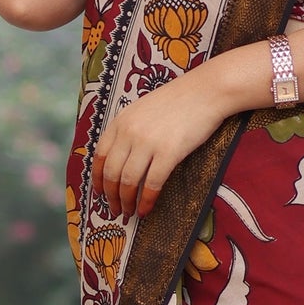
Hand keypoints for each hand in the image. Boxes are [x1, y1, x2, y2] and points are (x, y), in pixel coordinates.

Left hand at [93, 70, 229, 219]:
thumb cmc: (178, 101)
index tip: (99, 193)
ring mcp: (148, 142)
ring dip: (127, 202)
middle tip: (114, 210)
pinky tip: (146, 210)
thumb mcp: (142, 110)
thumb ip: (128, 130)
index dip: (97, 179)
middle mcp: (129, 132)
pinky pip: (152, 184)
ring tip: (129, 213)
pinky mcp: (169, 152)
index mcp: (120, 121)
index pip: (99, 156)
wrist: (206, 91)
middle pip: (112, 172)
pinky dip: (146, 201)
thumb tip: (121, 159)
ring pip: (128, 181)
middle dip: (111, 196)